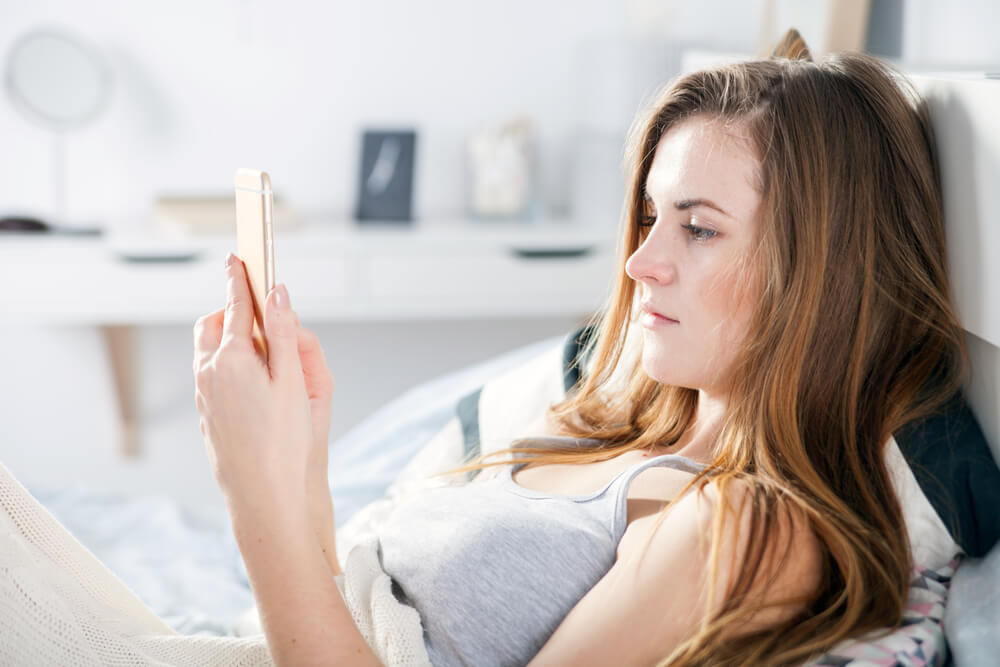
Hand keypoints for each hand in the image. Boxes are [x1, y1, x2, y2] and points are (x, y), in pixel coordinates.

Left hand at [193, 254, 331, 509]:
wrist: (265, 497)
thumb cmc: (285, 444)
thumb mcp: (295, 382)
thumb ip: (286, 333)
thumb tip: (278, 295)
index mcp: (232, 360)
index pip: (236, 306)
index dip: (239, 280)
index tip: (237, 257)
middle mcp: (209, 374)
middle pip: (214, 326)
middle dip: (233, 313)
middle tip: (263, 318)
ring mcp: (204, 397)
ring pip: (210, 353)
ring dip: (231, 342)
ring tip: (267, 357)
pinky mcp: (207, 416)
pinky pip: (212, 378)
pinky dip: (229, 367)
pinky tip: (257, 389)